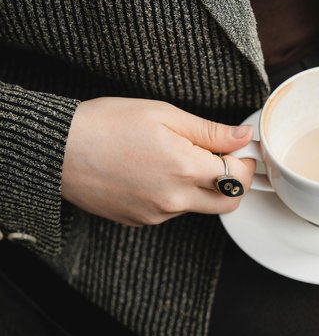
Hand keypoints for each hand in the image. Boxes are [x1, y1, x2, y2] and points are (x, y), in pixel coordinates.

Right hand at [61, 97, 255, 224]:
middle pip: (228, 203)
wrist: (58, 151)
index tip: (236, 149)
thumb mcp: (163, 115)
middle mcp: (174, 199)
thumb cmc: (105, 124)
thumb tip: (242, 137)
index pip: (239, 178)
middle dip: (233, 183)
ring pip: (198, 206)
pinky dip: (173, 194)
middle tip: (219, 158)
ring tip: (171, 158)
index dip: (243, 161)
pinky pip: (171, 211)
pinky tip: (150, 172)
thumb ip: (209, 131)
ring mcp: (157, 214)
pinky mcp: (140, 221)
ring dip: (199, 187)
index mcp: (184, 169)